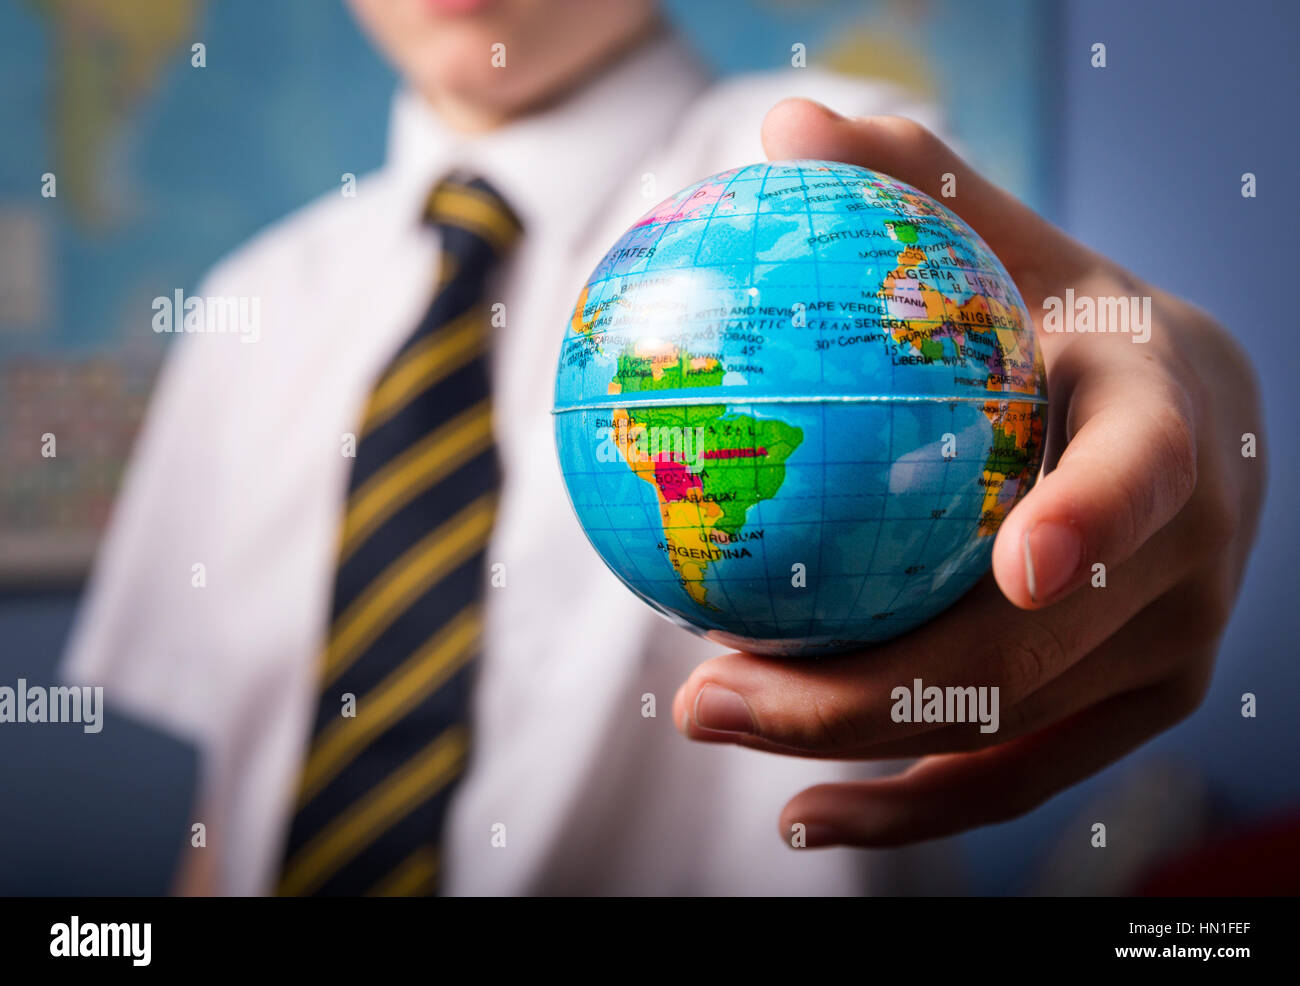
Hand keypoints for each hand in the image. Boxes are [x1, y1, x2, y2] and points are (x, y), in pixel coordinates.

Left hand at [671, 99, 1265, 847]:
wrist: (1173, 423)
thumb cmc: (1063, 323)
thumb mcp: (1008, 243)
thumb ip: (911, 184)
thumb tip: (783, 128)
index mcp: (1171, 429)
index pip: (1147, 474)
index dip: (1098, 521)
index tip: (1021, 564)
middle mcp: (1187, 561)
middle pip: (1030, 653)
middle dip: (865, 689)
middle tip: (709, 688)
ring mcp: (1161, 654)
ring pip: (1005, 734)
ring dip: (854, 752)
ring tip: (714, 724)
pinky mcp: (1123, 710)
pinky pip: (1009, 778)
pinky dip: (905, 809)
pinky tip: (799, 815)